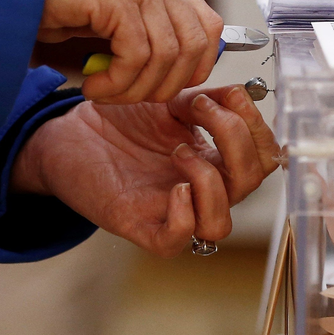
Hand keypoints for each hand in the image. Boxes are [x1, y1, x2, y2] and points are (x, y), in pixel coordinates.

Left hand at [10, 85, 281, 257]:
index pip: (264, 157)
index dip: (257, 127)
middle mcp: (201, 190)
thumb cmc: (118, 122)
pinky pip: (178, 240)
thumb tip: (239, 94)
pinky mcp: (142, 226)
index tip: (228, 95)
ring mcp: (173, 211)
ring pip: (220, 224)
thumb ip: (207, 100)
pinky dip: (184, 214)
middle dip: (237, 141)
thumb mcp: (170, 101)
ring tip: (178, 151)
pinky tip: (174, 186)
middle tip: (201, 111)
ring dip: (211, 182)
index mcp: (216, 161)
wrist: (69, 134)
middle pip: (251, 184)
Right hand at [40, 0, 224, 103]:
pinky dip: (118, 83)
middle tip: (132, 98)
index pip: (207, 23)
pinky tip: (92, 87)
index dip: (198, 65)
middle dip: (168, 85)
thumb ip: (140, 28)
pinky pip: (136, 55)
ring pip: (167, 54)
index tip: (166, 88)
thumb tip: (172, 71)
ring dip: (136, 88)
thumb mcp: (105, 12)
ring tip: (104, 94)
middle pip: (195, 42)